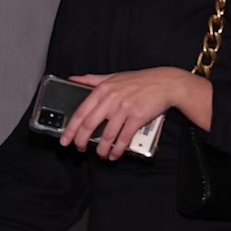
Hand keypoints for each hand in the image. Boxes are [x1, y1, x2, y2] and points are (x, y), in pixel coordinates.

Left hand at [61, 68, 212, 158]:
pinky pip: (124, 138)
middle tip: (79, 149)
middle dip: (82, 141)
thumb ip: (92, 79)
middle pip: (90, 125)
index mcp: (103, 89)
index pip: (81, 112)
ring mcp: (124, 109)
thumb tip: (73, 79)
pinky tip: (115, 154)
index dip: (71, 128)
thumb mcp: (113, 76)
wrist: (165, 83)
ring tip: (100, 154)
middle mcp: (111, 99)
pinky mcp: (137, 118)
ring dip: (102, 148)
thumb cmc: (140, 81)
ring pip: (107, 135)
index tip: (65, 139)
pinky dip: (118, 149)